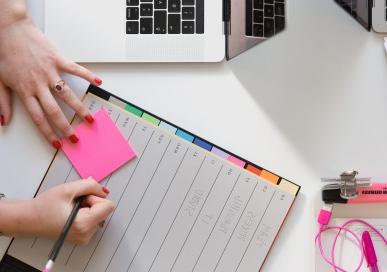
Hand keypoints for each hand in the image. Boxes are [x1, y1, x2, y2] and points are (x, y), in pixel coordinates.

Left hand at [0, 3, 101, 148]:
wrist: (8, 29)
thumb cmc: (4, 53)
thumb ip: (3, 102)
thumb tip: (4, 120)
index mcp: (25, 91)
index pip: (38, 118)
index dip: (48, 133)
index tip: (57, 143)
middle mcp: (38, 84)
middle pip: (55, 111)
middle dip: (67, 127)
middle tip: (76, 138)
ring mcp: (49, 72)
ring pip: (67, 95)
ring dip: (80, 109)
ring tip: (89, 119)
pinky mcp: (57, 59)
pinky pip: (75, 69)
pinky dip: (88, 75)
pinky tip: (98, 82)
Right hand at [29, 179, 113, 244]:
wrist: (30, 219)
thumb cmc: (45, 205)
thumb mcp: (69, 188)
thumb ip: (90, 186)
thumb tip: (104, 191)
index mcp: (84, 224)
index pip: (108, 206)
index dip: (96, 198)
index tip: (82, 198)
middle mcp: (86, 234)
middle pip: (104, 210)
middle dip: (91, 202)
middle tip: (74, 203)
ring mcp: (85, 238)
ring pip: (99, 214)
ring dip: (88, 208)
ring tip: (70, 209)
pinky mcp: (83, 237)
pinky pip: (94, 220)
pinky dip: (85, 213)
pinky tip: (71, 214)